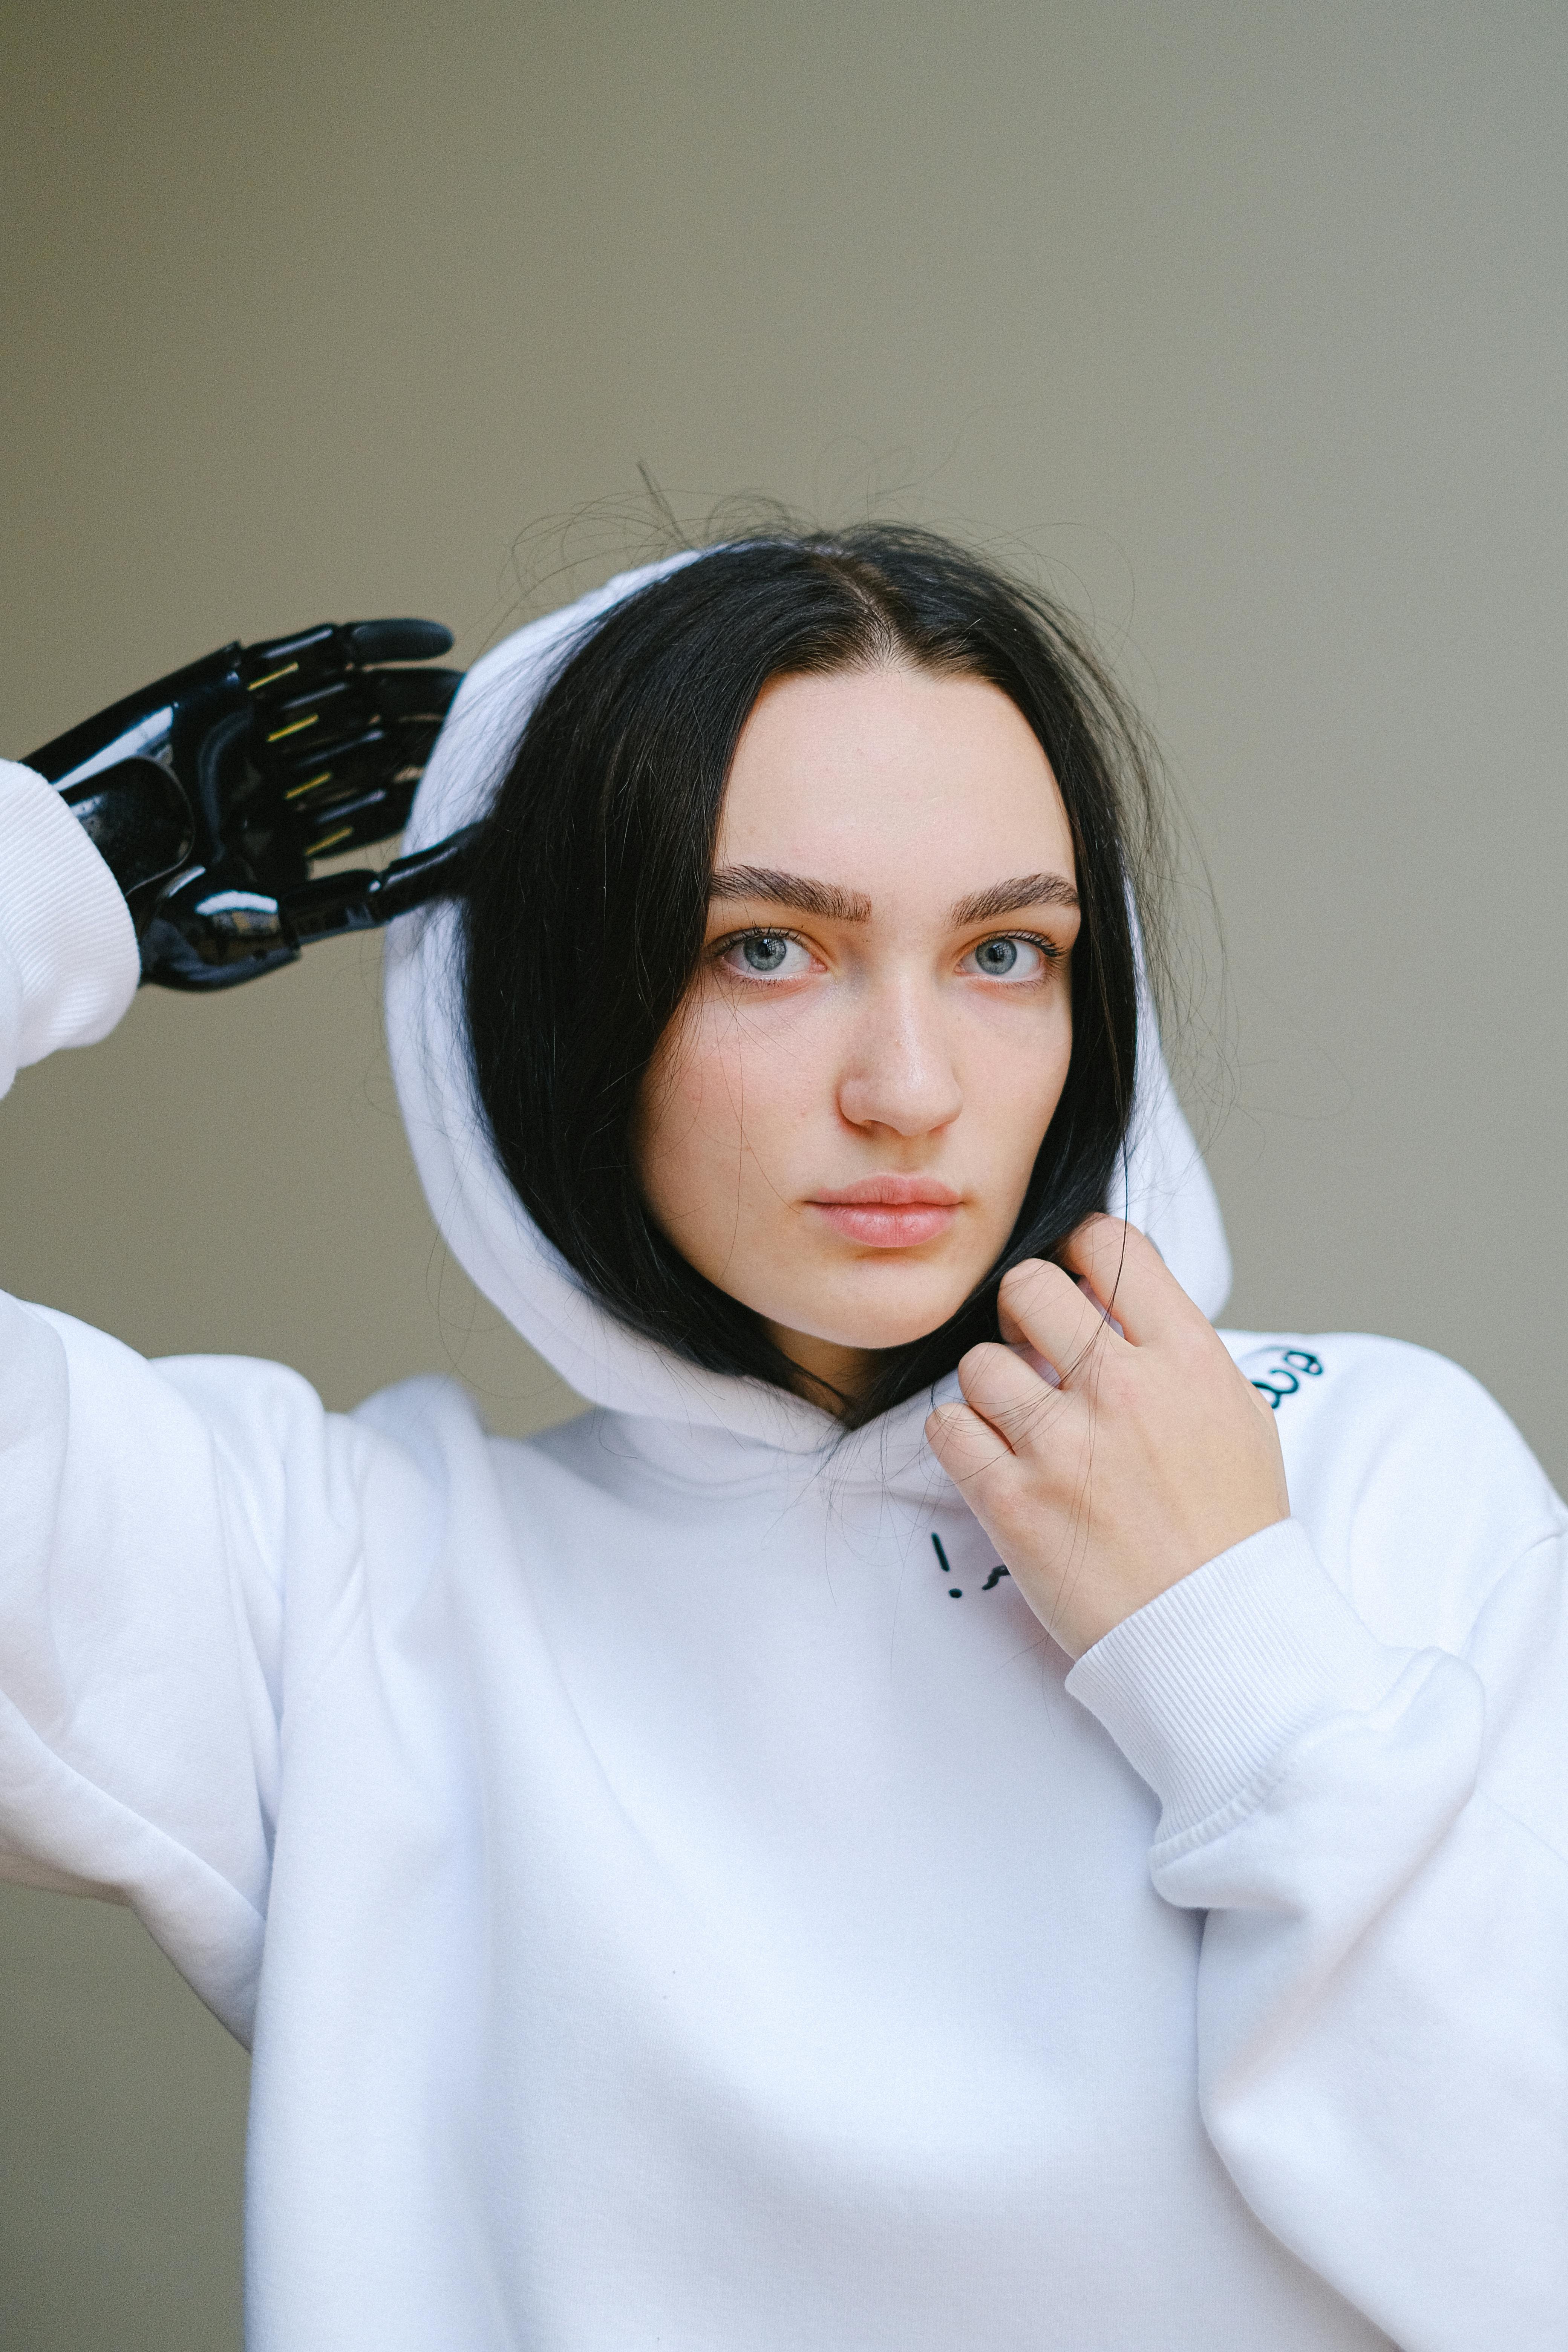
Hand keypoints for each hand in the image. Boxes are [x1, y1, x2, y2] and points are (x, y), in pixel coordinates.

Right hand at [26, 620, 467, 989]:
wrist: (90, 890)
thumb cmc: (170, 927)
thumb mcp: (286, 922)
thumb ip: (366, 902)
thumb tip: (451, 884)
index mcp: (277, 839)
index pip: (368, 805)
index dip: (425, 790)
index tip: (484, 783)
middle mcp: (267, 782)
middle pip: (364, 748)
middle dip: (424, 736)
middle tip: (485, 724)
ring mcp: (247, 732)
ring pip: (348, 700)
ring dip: (411, 691)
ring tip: (469, 688)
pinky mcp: (223, 687)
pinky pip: (309, 655)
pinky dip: (373, 642)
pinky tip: (434, 642)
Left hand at [926, 1217, 1288, 1658]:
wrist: (1218, 1633)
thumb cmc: (1230, 1528)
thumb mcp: (1234, 1413)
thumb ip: (1175, 1349)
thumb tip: (1117, 1299)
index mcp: (1185, 1358)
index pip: (1110, 1244)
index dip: (1081, 1250)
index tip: (1076, 1278)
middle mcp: (1122, 1389)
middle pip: (1028, 1285)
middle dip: (1023, 1310)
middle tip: (1035, 1346)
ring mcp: (1062, 1446)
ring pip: (980, 1362)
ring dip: (993, 1387)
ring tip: (1022, 1422)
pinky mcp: (1012, 1501)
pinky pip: (948, 1427)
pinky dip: (961, 1437)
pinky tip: (992, 1457)